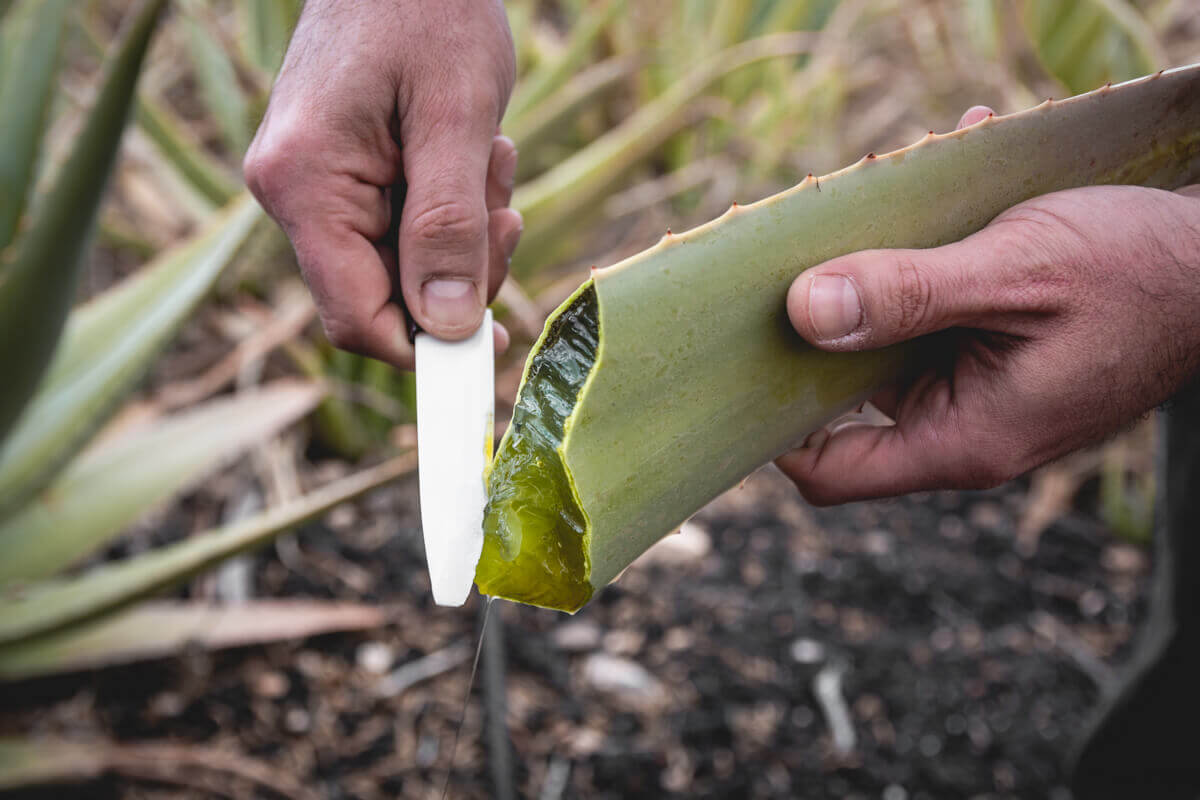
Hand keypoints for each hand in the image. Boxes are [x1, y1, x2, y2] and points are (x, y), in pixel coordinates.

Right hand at [243, 0, 520, 367]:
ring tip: (490, 159)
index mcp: (305, 183)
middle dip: (460, 270)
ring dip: (464, 232)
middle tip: (504, 212)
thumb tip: (450, 328)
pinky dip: (451, 208)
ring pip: (402, 264)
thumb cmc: (427, 8)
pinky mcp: (339, 174)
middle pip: (384, 296)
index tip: (491, 347)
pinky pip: (402, 227)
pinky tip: (474, 155)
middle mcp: (293, 192)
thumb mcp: (457, 118)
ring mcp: (312, 184)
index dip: (426, 349)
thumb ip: (450, 227)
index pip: (355, 317)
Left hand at [777, 106, 1199, 504]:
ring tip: (880, 203)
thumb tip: (803, 310)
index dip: (771, 429)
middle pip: (845, 397)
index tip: (738, 363)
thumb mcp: (1015, 272)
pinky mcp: (992, 354)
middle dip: (820, 324)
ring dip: (874, 278)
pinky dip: (920, 262)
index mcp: (964, 438)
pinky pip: (929, 314)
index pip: (830, 472)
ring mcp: (978, 391)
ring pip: (884, 345)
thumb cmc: (1139, 273)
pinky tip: (937, 191)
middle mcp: (962, 426)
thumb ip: (909, 293)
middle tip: (796, 255)